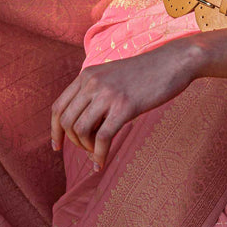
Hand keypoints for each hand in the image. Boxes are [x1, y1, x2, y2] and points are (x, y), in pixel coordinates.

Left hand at [51, 37, 202, 170]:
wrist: (172, 62)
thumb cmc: (145, 73)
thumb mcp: (112, 76)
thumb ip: (95, 92)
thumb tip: (83, 123)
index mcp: (87, 75)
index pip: (58, 106)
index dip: (54, 130)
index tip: (57, 146)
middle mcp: (92, 82)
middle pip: (66, 121)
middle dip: (73, 142)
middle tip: (87, 149)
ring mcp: (108, 94)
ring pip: (81, 130)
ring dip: (86, 148)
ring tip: (96, 152)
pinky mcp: (125, 107)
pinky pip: (102, 138)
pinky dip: (99, 155)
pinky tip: (101, 164)